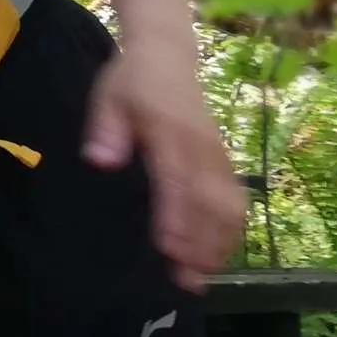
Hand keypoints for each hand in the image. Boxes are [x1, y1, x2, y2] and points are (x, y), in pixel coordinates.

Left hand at [83, 42, 245, 291]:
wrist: (167, 56)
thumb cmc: (130, 81)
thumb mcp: (108, 97)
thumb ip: (106, 129)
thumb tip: (100, 161)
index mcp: (169, 129)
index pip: (175, 177)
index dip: (175, 213)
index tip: (170, 247)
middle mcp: (200, 145)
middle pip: (209, 200)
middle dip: (202, 242)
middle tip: (186, 280)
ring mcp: (217, 154)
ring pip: (229, 204)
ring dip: (219, 243)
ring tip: (201, 277)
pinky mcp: (224, 160)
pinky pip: (236, 199)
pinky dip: (231, 230)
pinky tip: (218, 255)